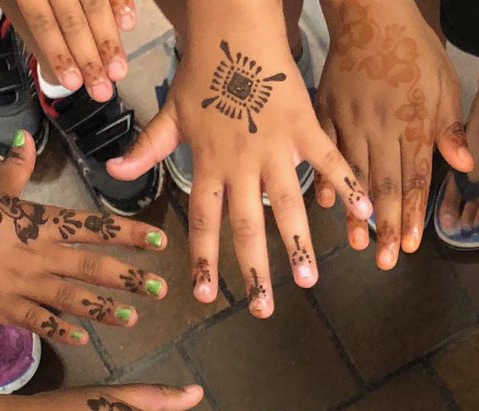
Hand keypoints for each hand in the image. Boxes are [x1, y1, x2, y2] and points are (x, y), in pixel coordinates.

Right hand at [0, 135, 165, 345]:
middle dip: (129, 278)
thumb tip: (26, 138)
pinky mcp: (1, 305)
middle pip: (92, 266)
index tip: (160, 243)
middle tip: (160, 288)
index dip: (129, 235)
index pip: (94, 228)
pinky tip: (83, 339)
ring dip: (104, 309)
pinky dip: (59, 330)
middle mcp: (38, 252)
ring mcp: (21, 281)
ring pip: (71, 297)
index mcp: (40, 222)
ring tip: (133, 318)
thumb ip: (17, 167)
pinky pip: (37, 320)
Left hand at [13, 0, 135, 99]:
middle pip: (71, 16)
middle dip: (89, 56)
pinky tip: (128, 26)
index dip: (56, 50)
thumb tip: (48, 62)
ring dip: (109, 39)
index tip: (72, 83)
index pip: (40, 19)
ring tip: (119, 71)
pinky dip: (121, 2)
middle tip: (103, 92)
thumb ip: (30, 18)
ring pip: (94, 2)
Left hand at [108, 1, 371, 314]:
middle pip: (246, 227)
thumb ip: (147, 149)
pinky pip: (328, 161)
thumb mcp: (170, 114)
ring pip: (287, 205)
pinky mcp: (304, 127)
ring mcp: (274, 148)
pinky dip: (347, 186)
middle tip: (263, 310)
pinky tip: (363, 214)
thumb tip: (114, 174)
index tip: (205, 297)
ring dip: (299, 245)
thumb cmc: (203, 73)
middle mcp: (240, 164)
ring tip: (311, 281)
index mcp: (209, 164)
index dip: (204, 261)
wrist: (233, 31)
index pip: (203, 222)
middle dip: (255, 272)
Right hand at [316, 0, 469, 268]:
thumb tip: (466, 166)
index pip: (414, 178)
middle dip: (385, 226)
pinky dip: (326, 180)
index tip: (409, 245)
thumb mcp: (444, 84)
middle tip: (383, 262)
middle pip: (384, 185)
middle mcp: (380, 128)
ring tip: (357, 245)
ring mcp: (349, 121)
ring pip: (354, 176)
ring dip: (356, 213)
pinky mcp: (326, 112)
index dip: (412, 214)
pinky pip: (325, 152)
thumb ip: (450, 129)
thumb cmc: (414, 51)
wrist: (369, 14)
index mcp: (412, 123)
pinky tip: (326, 206)